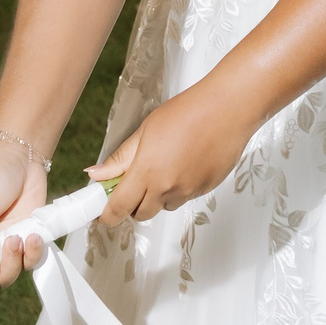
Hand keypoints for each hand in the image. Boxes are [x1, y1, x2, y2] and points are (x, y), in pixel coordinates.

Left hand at [91, 82, 253, 224]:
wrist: (228, 109)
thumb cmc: (189, 112)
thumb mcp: (146, 130)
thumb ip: (121, 158)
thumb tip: (97, 174)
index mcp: (147, 171)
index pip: (118, 207)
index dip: (107, 214)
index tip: (102, 213)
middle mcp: (167, 187)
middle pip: (141, 214)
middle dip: (133, 204)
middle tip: (134, 183)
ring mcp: (188, 191)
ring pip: (164, 206)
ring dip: (158, 196)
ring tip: (166, 165)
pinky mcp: (205, 190)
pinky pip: (185, 198)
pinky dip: (180, 187)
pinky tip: (185, 163)